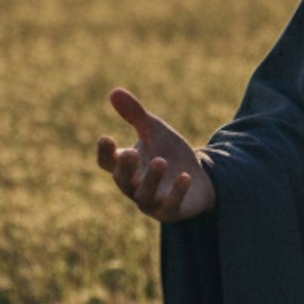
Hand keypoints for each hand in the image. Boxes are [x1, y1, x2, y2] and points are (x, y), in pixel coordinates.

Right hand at [96, 87, 216, 221]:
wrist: (199, 178)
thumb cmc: (170, 153)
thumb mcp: (154, 131)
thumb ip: (135, 115)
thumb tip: (114, 91)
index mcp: (126, 167)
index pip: (107, 163)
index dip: (104, 153)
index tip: (106, 138)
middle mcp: (134, 187)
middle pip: (123, 181)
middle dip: (126, 167)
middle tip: (132, 152)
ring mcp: (152, 202)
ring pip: (144, 196)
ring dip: (151, 179)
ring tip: (160, 161)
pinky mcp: (171, 212)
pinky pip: (171, 206)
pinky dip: (177, 192)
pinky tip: (185, 176)